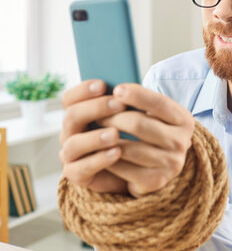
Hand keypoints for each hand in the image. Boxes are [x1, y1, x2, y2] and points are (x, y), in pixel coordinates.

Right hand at [60, 79, 128, 193]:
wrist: (134, 168)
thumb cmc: (130, 136)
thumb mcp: (127, 117)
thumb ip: (122, 104)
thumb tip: (128, 87)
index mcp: (79, 114)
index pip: (70, 99)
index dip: (83, 90)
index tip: (103, 84)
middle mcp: (71, 132)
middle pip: (72, 116)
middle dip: (95, 108)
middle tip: (119, 105)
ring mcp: (71, 154)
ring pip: (73, 143)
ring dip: (95, 137)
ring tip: (116, 134)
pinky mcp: (77, 174)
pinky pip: (81, 168)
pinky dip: (99, 159)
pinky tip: (117, 152)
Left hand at [99, 83, 194, 197]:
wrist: (159, 165)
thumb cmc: (151, 131)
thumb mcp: (155, 114)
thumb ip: (142, 101)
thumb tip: (115, 89)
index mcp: (184, 120)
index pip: (159, 103)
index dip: (137, 95)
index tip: (116, 89)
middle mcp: (182, 142)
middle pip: (139, 124)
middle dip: (113, 117)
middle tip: (96, 114)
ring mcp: (171, 163)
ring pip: (128, 148)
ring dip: (106, 139)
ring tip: (94, 132)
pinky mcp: (157, 181)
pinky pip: (124, 168)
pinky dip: (108, 158)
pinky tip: (100, 151)